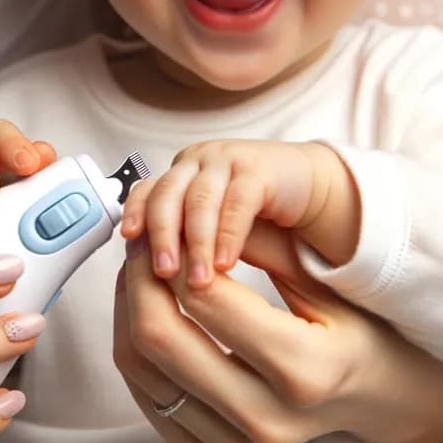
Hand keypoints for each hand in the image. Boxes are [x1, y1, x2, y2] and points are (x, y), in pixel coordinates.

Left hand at [113, 223, 442, 442]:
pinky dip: (131, 345)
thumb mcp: (323, 280)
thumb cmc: (352, 329)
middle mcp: (268, 421)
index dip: (171, 254)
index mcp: (305, 369)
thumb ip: (261, 244)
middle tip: (138, 246)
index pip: (205, 299)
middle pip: (159, 338)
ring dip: (125, 309)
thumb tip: (190, 214)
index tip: (161, 228)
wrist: (374, 399)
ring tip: (137, 272)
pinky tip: (144, 311)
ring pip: (139, 367)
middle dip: (136, 280)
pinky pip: (142, 395)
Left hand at [120, 139, 357, 287]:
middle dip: (160, 235)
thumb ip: (185, 242)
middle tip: (161, 274)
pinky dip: (228, 235)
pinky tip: (226, 264)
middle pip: (165, 194)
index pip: (146, 190)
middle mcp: (198, 162)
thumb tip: (150, 275)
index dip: (135, 214)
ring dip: (194, 243)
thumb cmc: (259, 219)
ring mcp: (227, 161)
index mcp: (180, 175)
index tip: (128, 244)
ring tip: (196, 281)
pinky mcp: (260, 170)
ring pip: (198, 200)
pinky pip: (237, 202)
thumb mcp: (213, 231)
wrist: (314, 192)